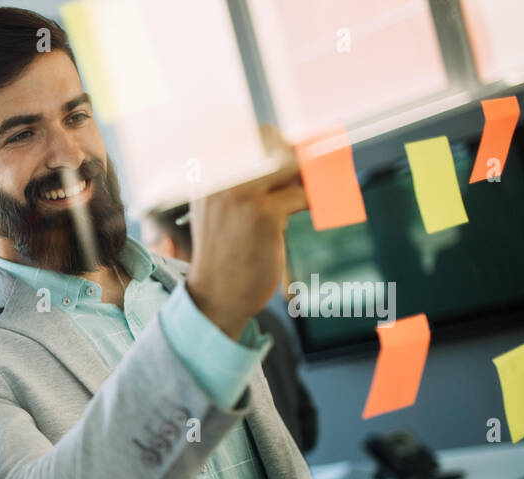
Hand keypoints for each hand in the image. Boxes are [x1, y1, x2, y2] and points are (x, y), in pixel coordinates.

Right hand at [184, 125, 307, 340]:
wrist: (217, 297)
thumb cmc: (227, 254)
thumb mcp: (227, 209)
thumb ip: (252, 180)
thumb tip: (300, 150)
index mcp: (206, 173)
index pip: (250, 136)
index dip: (278, 144)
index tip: (296, 159)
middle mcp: (218, 177)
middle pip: (270, 140)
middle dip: (294, 154)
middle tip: (309, 175)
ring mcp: (239, 194)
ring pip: (290, 164)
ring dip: (309, 175)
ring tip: (318, 191)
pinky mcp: (263, 213)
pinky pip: (303, 194)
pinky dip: (316, 201)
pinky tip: (318, 210)